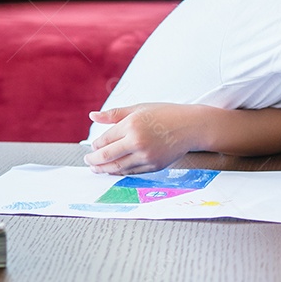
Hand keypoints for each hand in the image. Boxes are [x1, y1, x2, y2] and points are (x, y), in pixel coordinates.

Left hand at [84, 103, 216, 174]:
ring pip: (117, 168)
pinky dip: (119, 173)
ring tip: (96, 168)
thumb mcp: (139, 108)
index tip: (93, 146)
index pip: (104, 140)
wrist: (192, 126)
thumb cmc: (166, 114)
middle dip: (93, 160)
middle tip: (88, 161)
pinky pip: (131, 172)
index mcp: (132, 125)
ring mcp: (146, 156)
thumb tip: (92, 116)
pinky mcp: (154, 166)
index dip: (95, 145)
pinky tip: (114, 170)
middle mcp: (137, 142)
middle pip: (106, 156)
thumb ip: (114, 114)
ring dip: (104, 169)